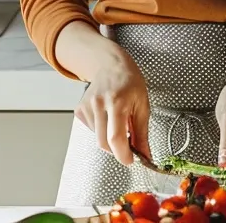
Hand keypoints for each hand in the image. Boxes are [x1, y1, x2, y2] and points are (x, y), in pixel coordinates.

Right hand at [75, 46, 150, 165]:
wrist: (110, 64)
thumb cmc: (130, 81)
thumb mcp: (142, 104)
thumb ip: (142, 133)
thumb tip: (145, 156)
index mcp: (117, 101)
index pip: (116, 137)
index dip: (123, 154)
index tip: (131, 160)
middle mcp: (99, 103)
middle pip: (104, 143)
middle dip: (117, 150)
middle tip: (128, 143)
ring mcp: (87, 106)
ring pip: (98, 139)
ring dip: (109, 139)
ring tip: (118, 123)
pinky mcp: (80, 109)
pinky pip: (91, 131)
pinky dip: (101, 132)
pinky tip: (107, 118)